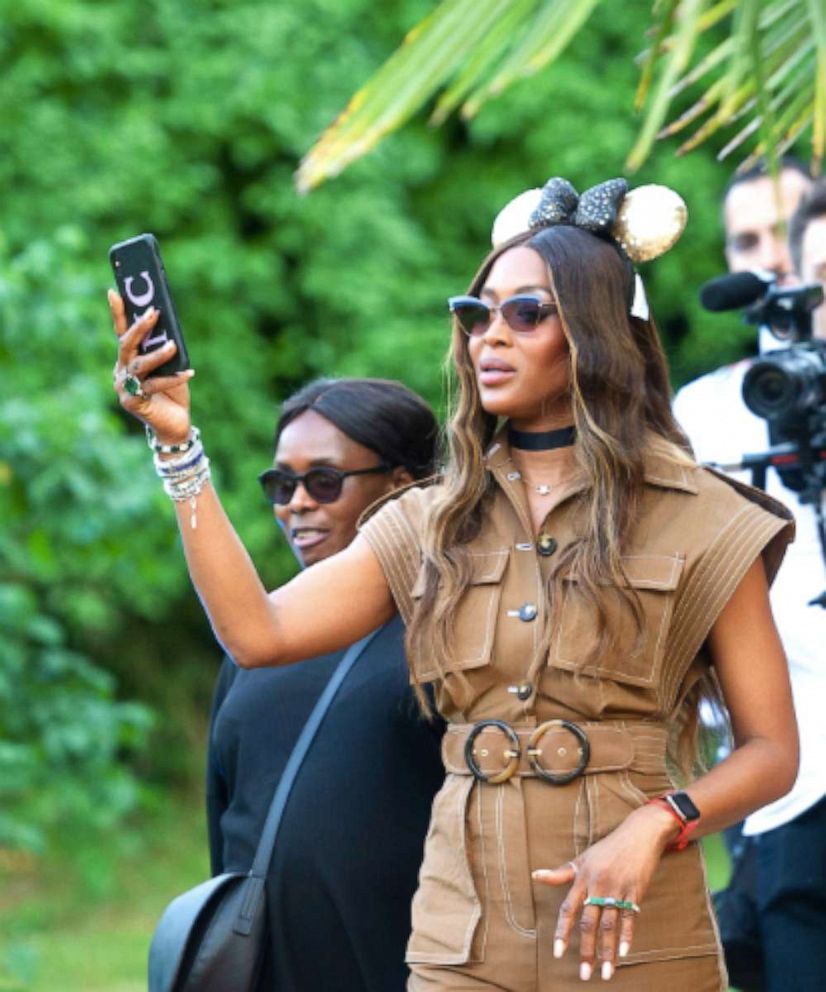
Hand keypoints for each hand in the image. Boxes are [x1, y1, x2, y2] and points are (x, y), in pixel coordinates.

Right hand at [109, 289, 193, 443]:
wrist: (174, 425)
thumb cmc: (172, 393)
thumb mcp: (170, 367)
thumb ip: (164, 349)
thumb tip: (169, 329)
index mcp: (126, 360)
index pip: (120, 332)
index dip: (117, 313)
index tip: (114, 291)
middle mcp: (121, 371)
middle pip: (126, 345)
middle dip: (139, 327)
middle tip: (153, 312)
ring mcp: (124, 387)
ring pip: (140, 365)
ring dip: (157, 354)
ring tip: (173, 345)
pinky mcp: (133, 402)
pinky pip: (154, 385)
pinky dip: (173, 378)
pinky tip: (189, 372)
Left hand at [532, 803, 675, 980]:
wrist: (638, 834)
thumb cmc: (607, 848)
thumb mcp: (582, 858)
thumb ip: (561, 873)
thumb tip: (535, 876)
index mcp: (582, 877)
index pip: (568, 908)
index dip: (562, 931)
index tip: (559, 953)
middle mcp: (598, 885)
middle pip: (589, 922)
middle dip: (586, 950)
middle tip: (584, 974)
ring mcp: (617, 889)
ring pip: (610, 924)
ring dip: (607, 951)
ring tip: (605, 974)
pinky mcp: (635, 891)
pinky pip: (630, 917)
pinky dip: (627, 936)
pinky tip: (623, 953)